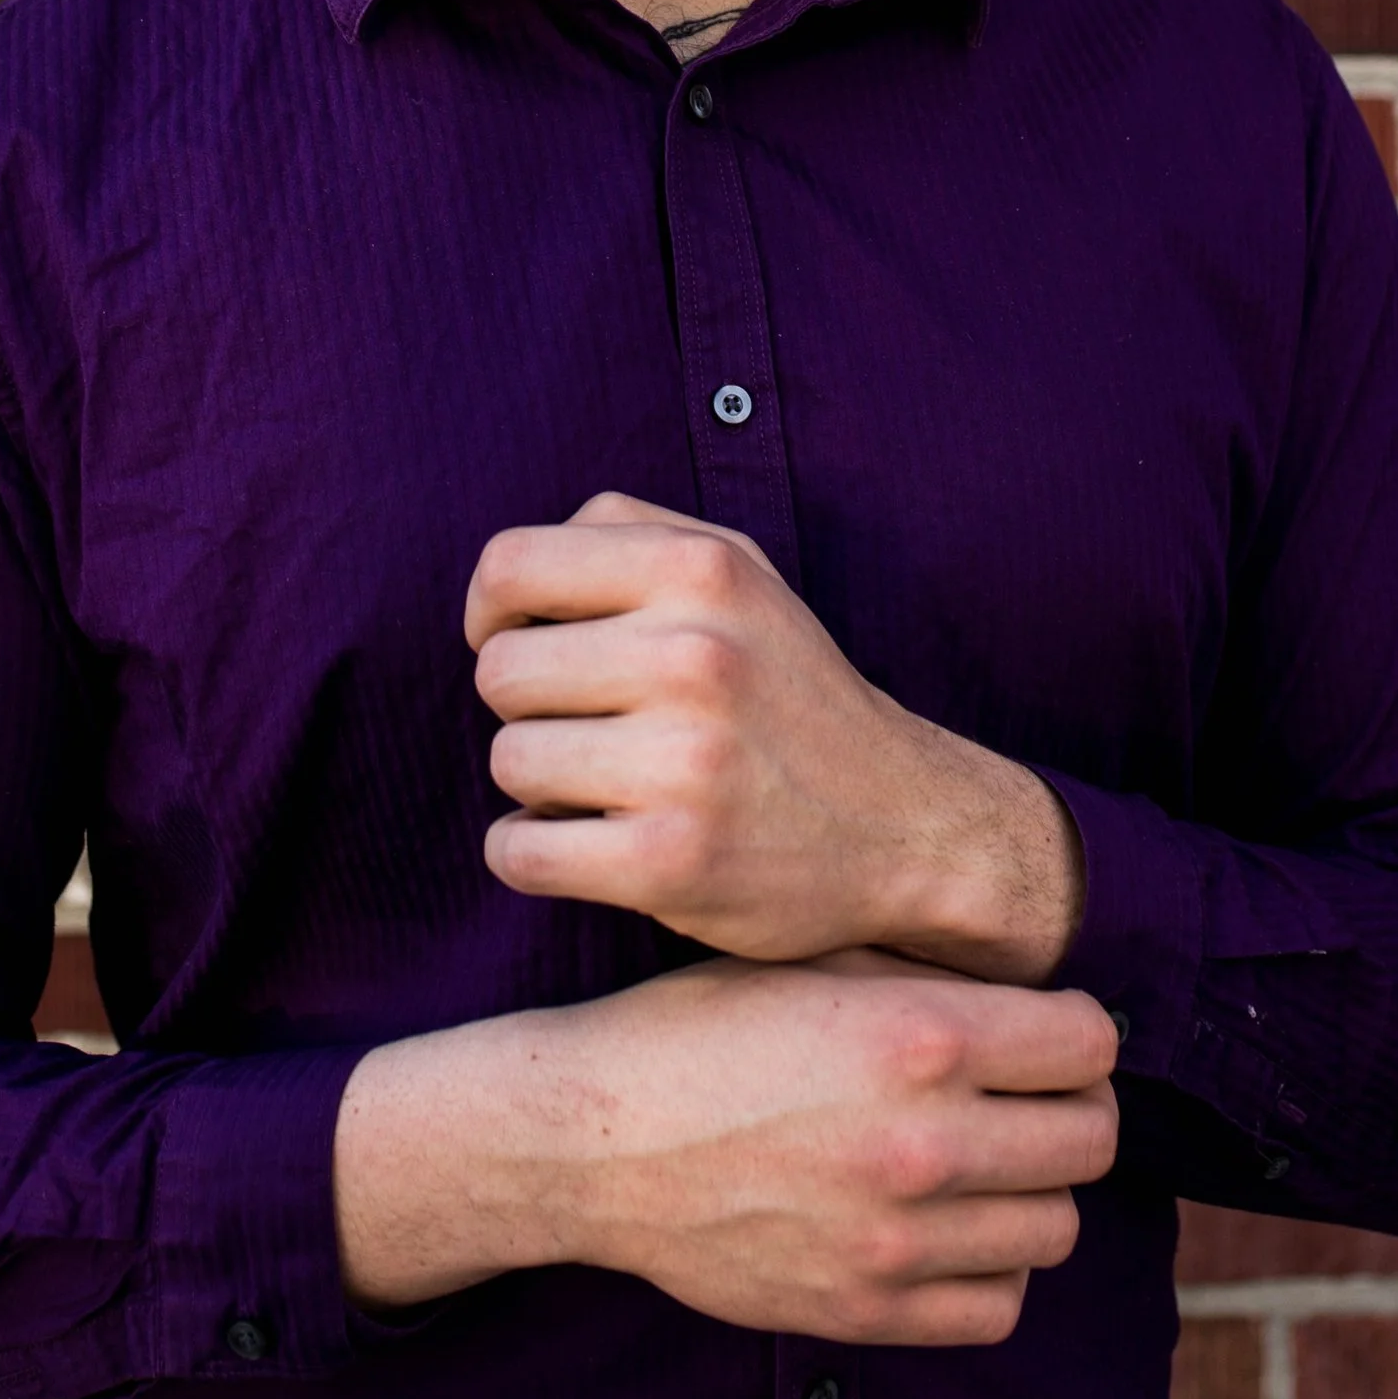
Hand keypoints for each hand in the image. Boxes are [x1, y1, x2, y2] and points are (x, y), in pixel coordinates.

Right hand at [334, 954, 1119, 1344]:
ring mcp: (900, 1239)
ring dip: (1033, 1190)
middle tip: (1022, 1098)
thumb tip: (1035, 999)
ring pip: (1057, 1227)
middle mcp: (927, 1141)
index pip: (1091, 1043)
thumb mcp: (816, 961)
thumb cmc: (701, 1029)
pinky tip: (944, 1228)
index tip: (1039, 1035)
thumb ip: (931, 979)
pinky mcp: (869, 1311)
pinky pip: (997, 1306)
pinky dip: (989, 1269)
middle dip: (1068, 1108)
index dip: (1072, 1032)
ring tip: (981, 1163)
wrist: (596, 1139)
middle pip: (1092, 1139)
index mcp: (922, 1036)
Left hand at [465, 493, 1082, 979]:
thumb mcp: (740, 574)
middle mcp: (696, 656)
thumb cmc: (791, 693)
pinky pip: (516, 850)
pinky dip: (529, 853)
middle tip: (588, 728)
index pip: (510, 565)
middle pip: (499, 671)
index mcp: (704, 571)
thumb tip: (502, 575)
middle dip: (528, 705)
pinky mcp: (668, 863)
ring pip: (506, 760)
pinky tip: (585, 845)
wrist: (906, 826)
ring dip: (537, 784)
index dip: (491, 612)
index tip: (523, 645)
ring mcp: (684, 764)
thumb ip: (630, 535)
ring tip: (605, 786)